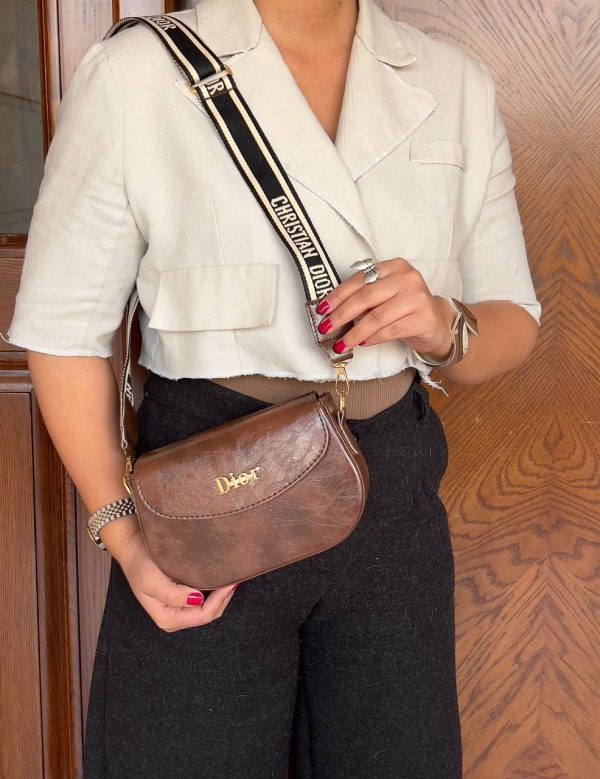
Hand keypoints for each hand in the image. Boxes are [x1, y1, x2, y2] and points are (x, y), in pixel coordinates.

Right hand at [108, 524, 239, 631]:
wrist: (133, 548)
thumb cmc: (140, 564)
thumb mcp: (151, 579)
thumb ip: (172, 594)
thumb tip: (196, 599)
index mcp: (167, 618)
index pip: (203, 615)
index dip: (219, 600)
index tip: (230, 582)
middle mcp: (175, 618)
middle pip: (209, 614)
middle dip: (223, 598)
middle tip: (234, 578)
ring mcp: (180, 609)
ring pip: (210, 608)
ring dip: (221, 595)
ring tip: (229, 577)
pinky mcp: (184, 599)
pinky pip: (206, 600)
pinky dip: (215, 591)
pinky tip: (220, 578)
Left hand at [315, 258, 454, 360]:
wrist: (436, 323)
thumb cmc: (404, 308)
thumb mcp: (385, 295)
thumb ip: (364, 297)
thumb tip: (331, 312)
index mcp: (394, 266)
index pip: (359, 280)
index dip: (337, 296)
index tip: (321, 310)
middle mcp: (407, 278)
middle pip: (366, 297)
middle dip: (342, 315)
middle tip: (326, 328)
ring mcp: (418, 298)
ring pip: (377, 317)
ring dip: (355, 332)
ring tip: (342, 343)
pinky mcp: (423, 318)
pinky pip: (390, 330)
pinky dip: (372, 338)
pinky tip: (362, 343)